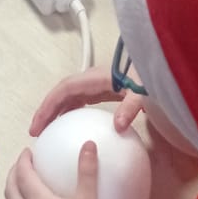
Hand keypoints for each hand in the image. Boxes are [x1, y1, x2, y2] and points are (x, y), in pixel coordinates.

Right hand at [29, 66, 143, 136]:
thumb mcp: (142, 92)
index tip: (37, 125)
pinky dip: (70, 112)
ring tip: (48, 132)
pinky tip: (70, 128)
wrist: (161, 65)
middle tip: (36, 133)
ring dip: (56, 111)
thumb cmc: (150, 78)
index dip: (48, 105)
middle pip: (62, 92)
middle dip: (47, 110)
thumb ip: (131, 106)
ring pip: (70, 96)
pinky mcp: (104, 89)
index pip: (65, 89)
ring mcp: (97, 83)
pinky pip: (80, 100)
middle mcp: (93, 79)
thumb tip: (117, 126)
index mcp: (96, 78)